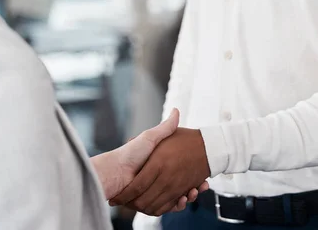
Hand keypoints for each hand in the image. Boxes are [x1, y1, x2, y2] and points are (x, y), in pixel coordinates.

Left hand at [91, 110, 207, 212]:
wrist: (115, 171)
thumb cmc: (131, 153)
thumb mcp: (151, 137)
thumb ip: (164, 128)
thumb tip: (176, 112)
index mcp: (158, 166)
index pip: (181, 170)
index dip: (193, 172)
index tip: (202, 171)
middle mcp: (158, 180)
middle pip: (182, 186)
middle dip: (194, 187)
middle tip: (202, 184)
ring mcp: (156, 192)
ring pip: (178, 197)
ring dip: (188, 196)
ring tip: (195, 191)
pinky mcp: (152, 203)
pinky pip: (168, 207)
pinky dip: (177, 205)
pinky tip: (184, 198)